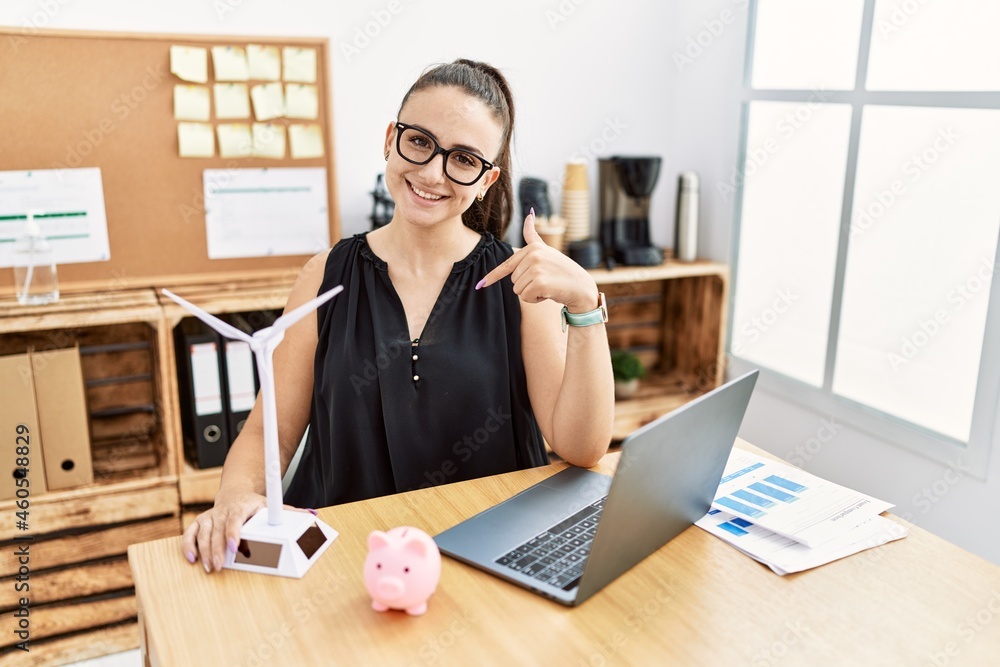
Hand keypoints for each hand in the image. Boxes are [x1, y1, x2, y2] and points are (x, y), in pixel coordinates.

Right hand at [180, 490, 315, 572]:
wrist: (235, 494)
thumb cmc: (255, 506)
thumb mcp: (271, 506)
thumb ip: (290, 513)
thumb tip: (313, 516)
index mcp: (243, 505)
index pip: (236, 519)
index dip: (233, 533)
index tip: (235, 547)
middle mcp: (224, 510)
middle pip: (218, 530)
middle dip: (217, 550)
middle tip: (219, 567)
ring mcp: (211, 515)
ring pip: (203, 533)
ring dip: (204, 551)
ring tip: (209, 567)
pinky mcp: (201, 521)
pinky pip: (190, 533)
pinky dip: (189, 546)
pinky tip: (192, 559)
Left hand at [476, 209, 598, 311]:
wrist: (581, 287)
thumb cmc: (563, 271)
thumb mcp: (547, 250)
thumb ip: (533, 236)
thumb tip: (528, 214)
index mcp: (533, 248)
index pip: (507, 265)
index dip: (492, 276)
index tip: (480, 285)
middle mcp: (533, 255)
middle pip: (513, 281)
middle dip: (527, 286)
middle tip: (545, 281)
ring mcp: (536, 267)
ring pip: (518, 290)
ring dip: (531, 294)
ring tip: (548, 286)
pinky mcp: (539, 281)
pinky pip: (525, 297)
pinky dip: (536, 299)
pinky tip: (549, 293)